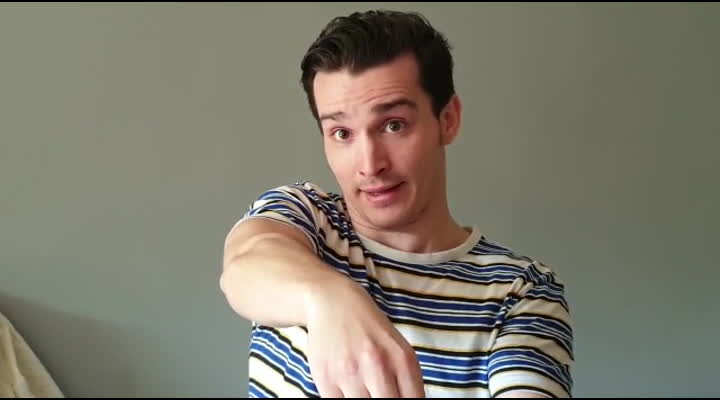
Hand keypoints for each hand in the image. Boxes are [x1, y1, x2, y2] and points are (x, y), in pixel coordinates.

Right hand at [304, 278, 425, 397]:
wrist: (333, 302)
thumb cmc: (370, 329)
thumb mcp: (398, 349)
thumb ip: (408, 382)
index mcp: (402, 360)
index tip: (396, 398)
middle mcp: (378, 365)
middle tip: (378, 394)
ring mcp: (349, 372)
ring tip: (363, 390)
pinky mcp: (325, 377)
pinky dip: (343, 399)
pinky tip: (346, 389)